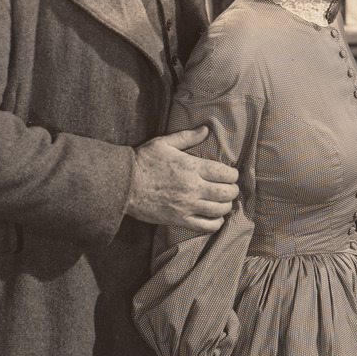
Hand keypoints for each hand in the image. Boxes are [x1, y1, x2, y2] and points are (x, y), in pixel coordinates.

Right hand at [125, 127, 239, 231]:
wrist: (123, 184)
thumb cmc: (143, 161)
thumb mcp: (164, 143)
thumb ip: (188, 137)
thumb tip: (206, 130)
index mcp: (192, 166)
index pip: (225, 173)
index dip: (233, 175)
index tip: (230, 175)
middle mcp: (193, 187)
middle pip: (226, 192)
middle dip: (233, 190)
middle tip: (230, 188)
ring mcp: (186, 205)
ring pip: (219, 210)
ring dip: (226, 206)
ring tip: (224, 202)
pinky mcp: (179, 219)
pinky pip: (205, 226)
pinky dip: (215, 223)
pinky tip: (215, 218)